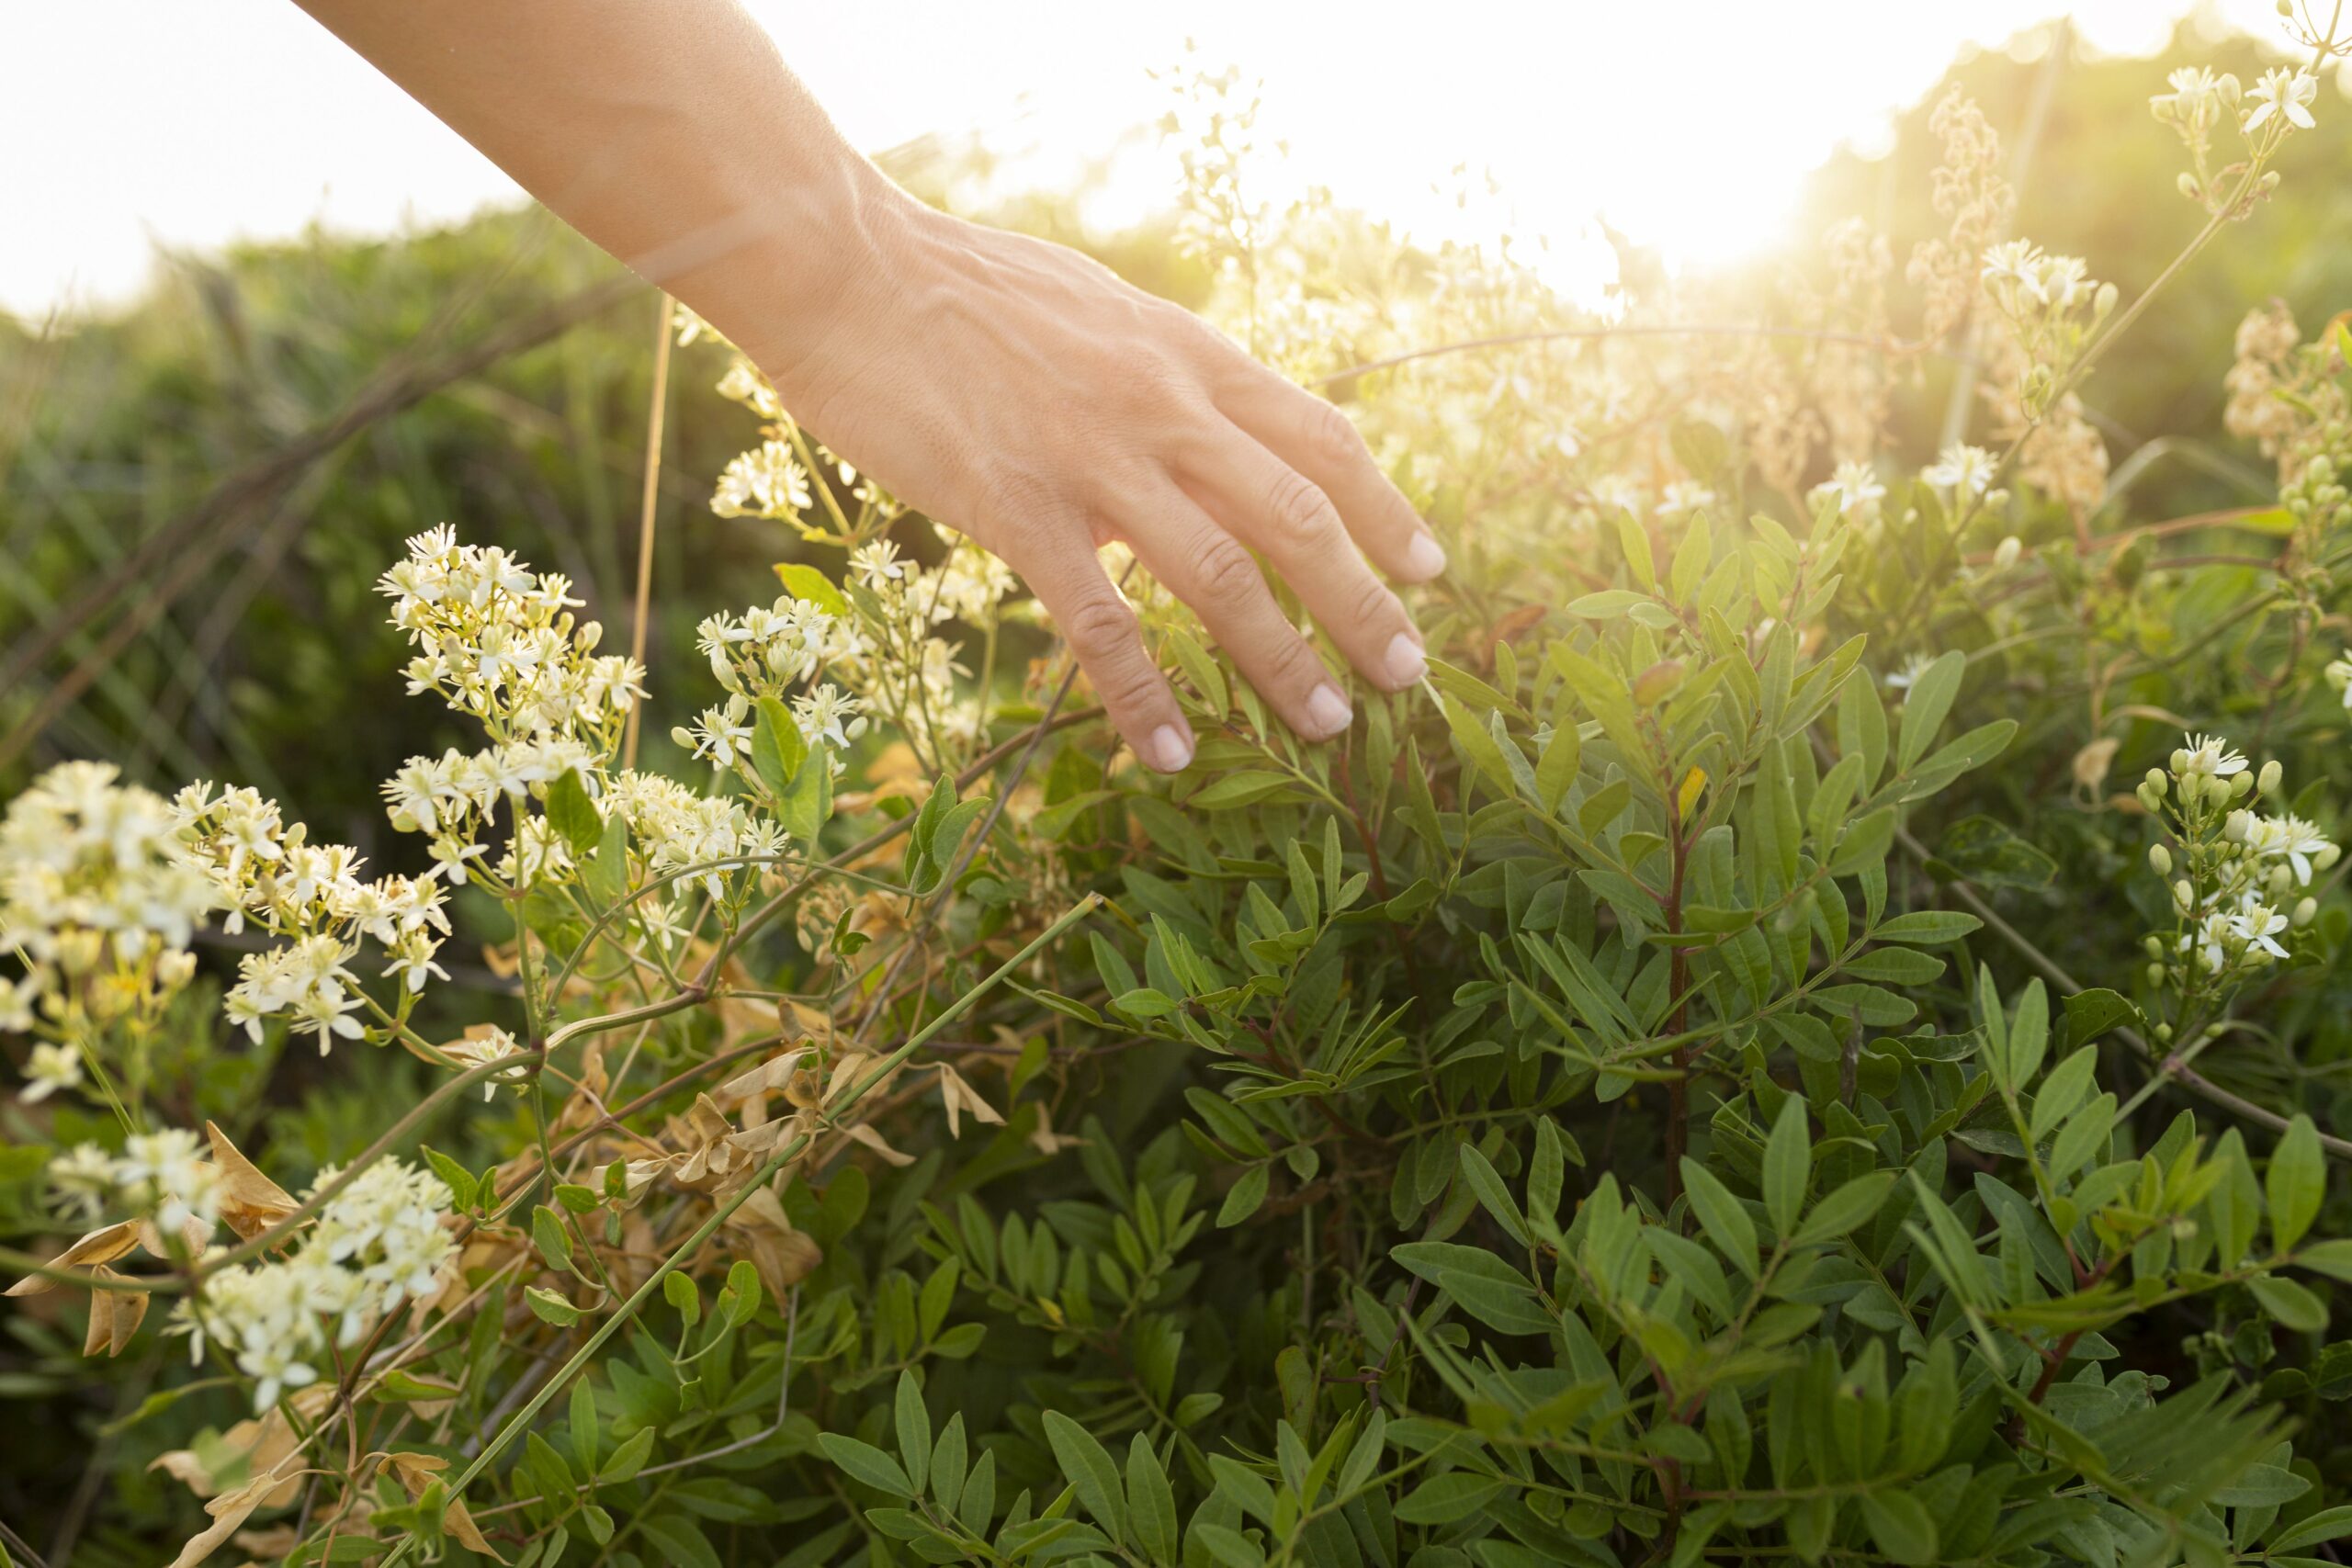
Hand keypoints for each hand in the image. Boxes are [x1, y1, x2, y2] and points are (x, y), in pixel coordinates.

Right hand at [758, 196, 1445, 771]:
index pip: (1317, 438)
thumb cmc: (964, 293)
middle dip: (1364, 601)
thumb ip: (1161, 378)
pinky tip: (1169, 752)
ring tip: (1325, 724)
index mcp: (1186, 355)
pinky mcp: (1018, 508)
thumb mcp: (1100, 314)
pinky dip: (1143, 695)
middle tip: (1408, 673)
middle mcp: (1161, 404)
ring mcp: (1094, 458)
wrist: (850, 270)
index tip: (1429, 569)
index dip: (1383, 509)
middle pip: (1296, 513)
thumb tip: (1202, 436)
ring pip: (1220, 573)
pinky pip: (1100, 623)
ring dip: (1281, 657)